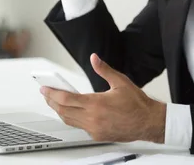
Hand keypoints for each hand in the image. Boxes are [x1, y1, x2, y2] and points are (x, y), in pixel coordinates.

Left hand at [40, 54, 165, 142]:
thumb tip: (94, 59)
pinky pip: (78, 126)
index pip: (66, 99)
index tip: (45, 88)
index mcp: (96, 104)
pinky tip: (70, 112)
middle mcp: (93, 118)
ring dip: (59, 111)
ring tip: (53, 101)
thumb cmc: (137, 104)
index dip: (52, 93)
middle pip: (63, 111)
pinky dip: (71, 118)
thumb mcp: (120, 82)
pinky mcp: (97, 135)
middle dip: (51, 101)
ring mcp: (94, 129)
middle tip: (45, 93)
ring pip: (69, 120)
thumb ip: (104, 70)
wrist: (148, 122)